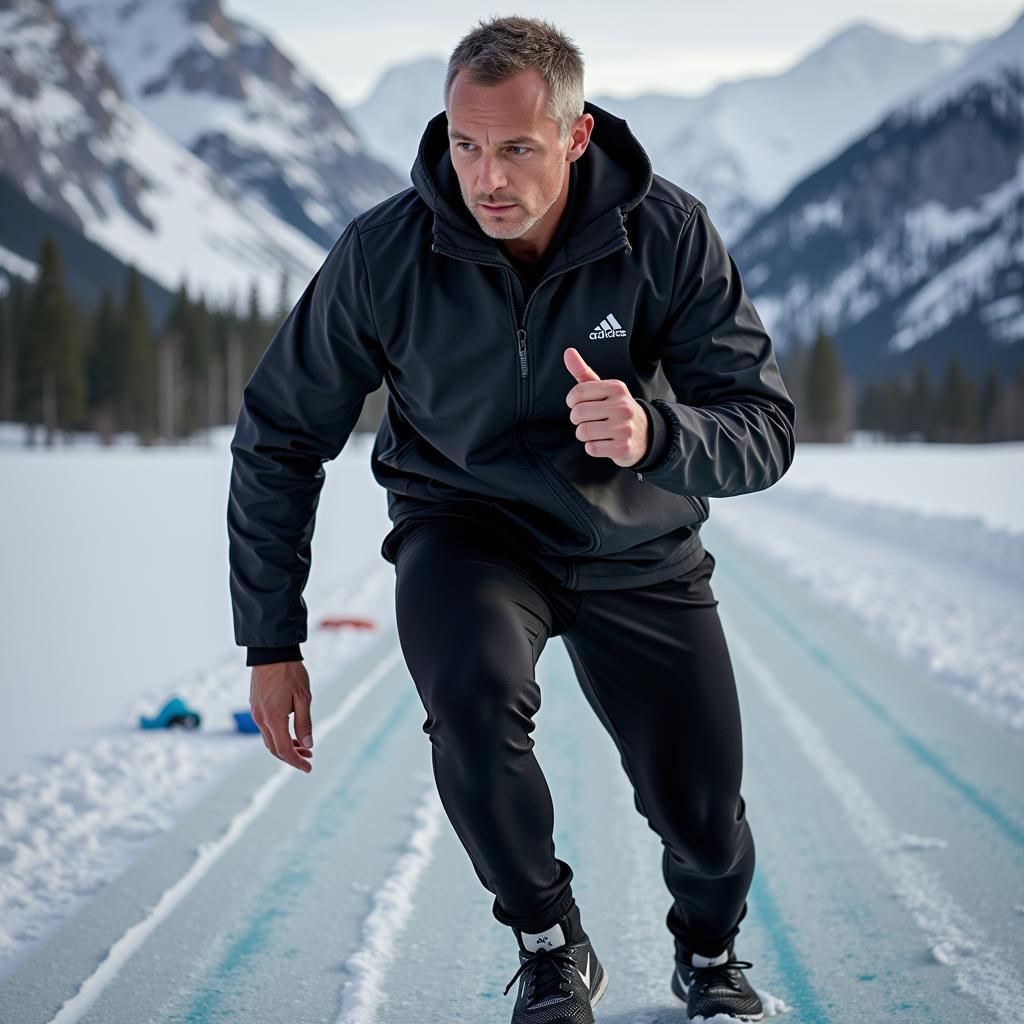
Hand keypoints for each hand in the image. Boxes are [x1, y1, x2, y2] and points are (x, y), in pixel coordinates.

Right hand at [249, 661, 313, 772]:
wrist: (271, 651)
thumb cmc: (291, 672)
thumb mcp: (304, 698)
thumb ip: (304, 723)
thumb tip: (308, 745)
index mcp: (273, 718)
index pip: (283, 750)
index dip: (296, 762)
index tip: (308, 768)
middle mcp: (261, 718)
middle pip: (274, 748)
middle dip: (292, 757)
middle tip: (309, 758)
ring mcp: (256, 712)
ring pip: (269, 739)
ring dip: (285, 746)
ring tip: (303, 746)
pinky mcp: (255, 706)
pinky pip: (265, 728)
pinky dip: (278, 735)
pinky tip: (290, 732)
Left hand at [564, 347, 647, 466]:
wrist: (645, 435)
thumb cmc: (617, 409)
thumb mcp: (603, 389)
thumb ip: (583, 372)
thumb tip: (568, 352)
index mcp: (617, 388)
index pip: (577, 393)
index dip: (572, 402)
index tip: (580, 404)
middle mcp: (623, 406)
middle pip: (578, 414)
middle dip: (578, 420)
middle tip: (590, 420)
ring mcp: (624, 428)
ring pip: (583, 432)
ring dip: (584, 435)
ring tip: (598, 431)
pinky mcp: (623, 447)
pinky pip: (591, 448)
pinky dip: (593, 447)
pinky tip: (605, 442)